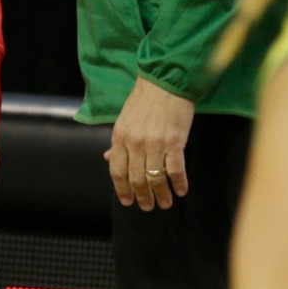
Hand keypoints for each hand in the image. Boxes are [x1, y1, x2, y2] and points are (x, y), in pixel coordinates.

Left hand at [105, 76, 193, 210]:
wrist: (165, 81)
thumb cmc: (144, 99)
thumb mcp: (124, 119)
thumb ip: (117, 142)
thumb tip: (106, 158)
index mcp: (120, 136)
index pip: (117, 170)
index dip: (122, 189)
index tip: (128, 201)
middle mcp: (135, 143)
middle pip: (136, 179)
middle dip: (142, 196)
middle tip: (148, 207)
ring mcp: (155, 144)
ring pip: (155, 179)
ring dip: (161, 195)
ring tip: (165, 204)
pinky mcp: (174, 143)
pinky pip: (175, 170)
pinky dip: (178, 183)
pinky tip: (181, 191)